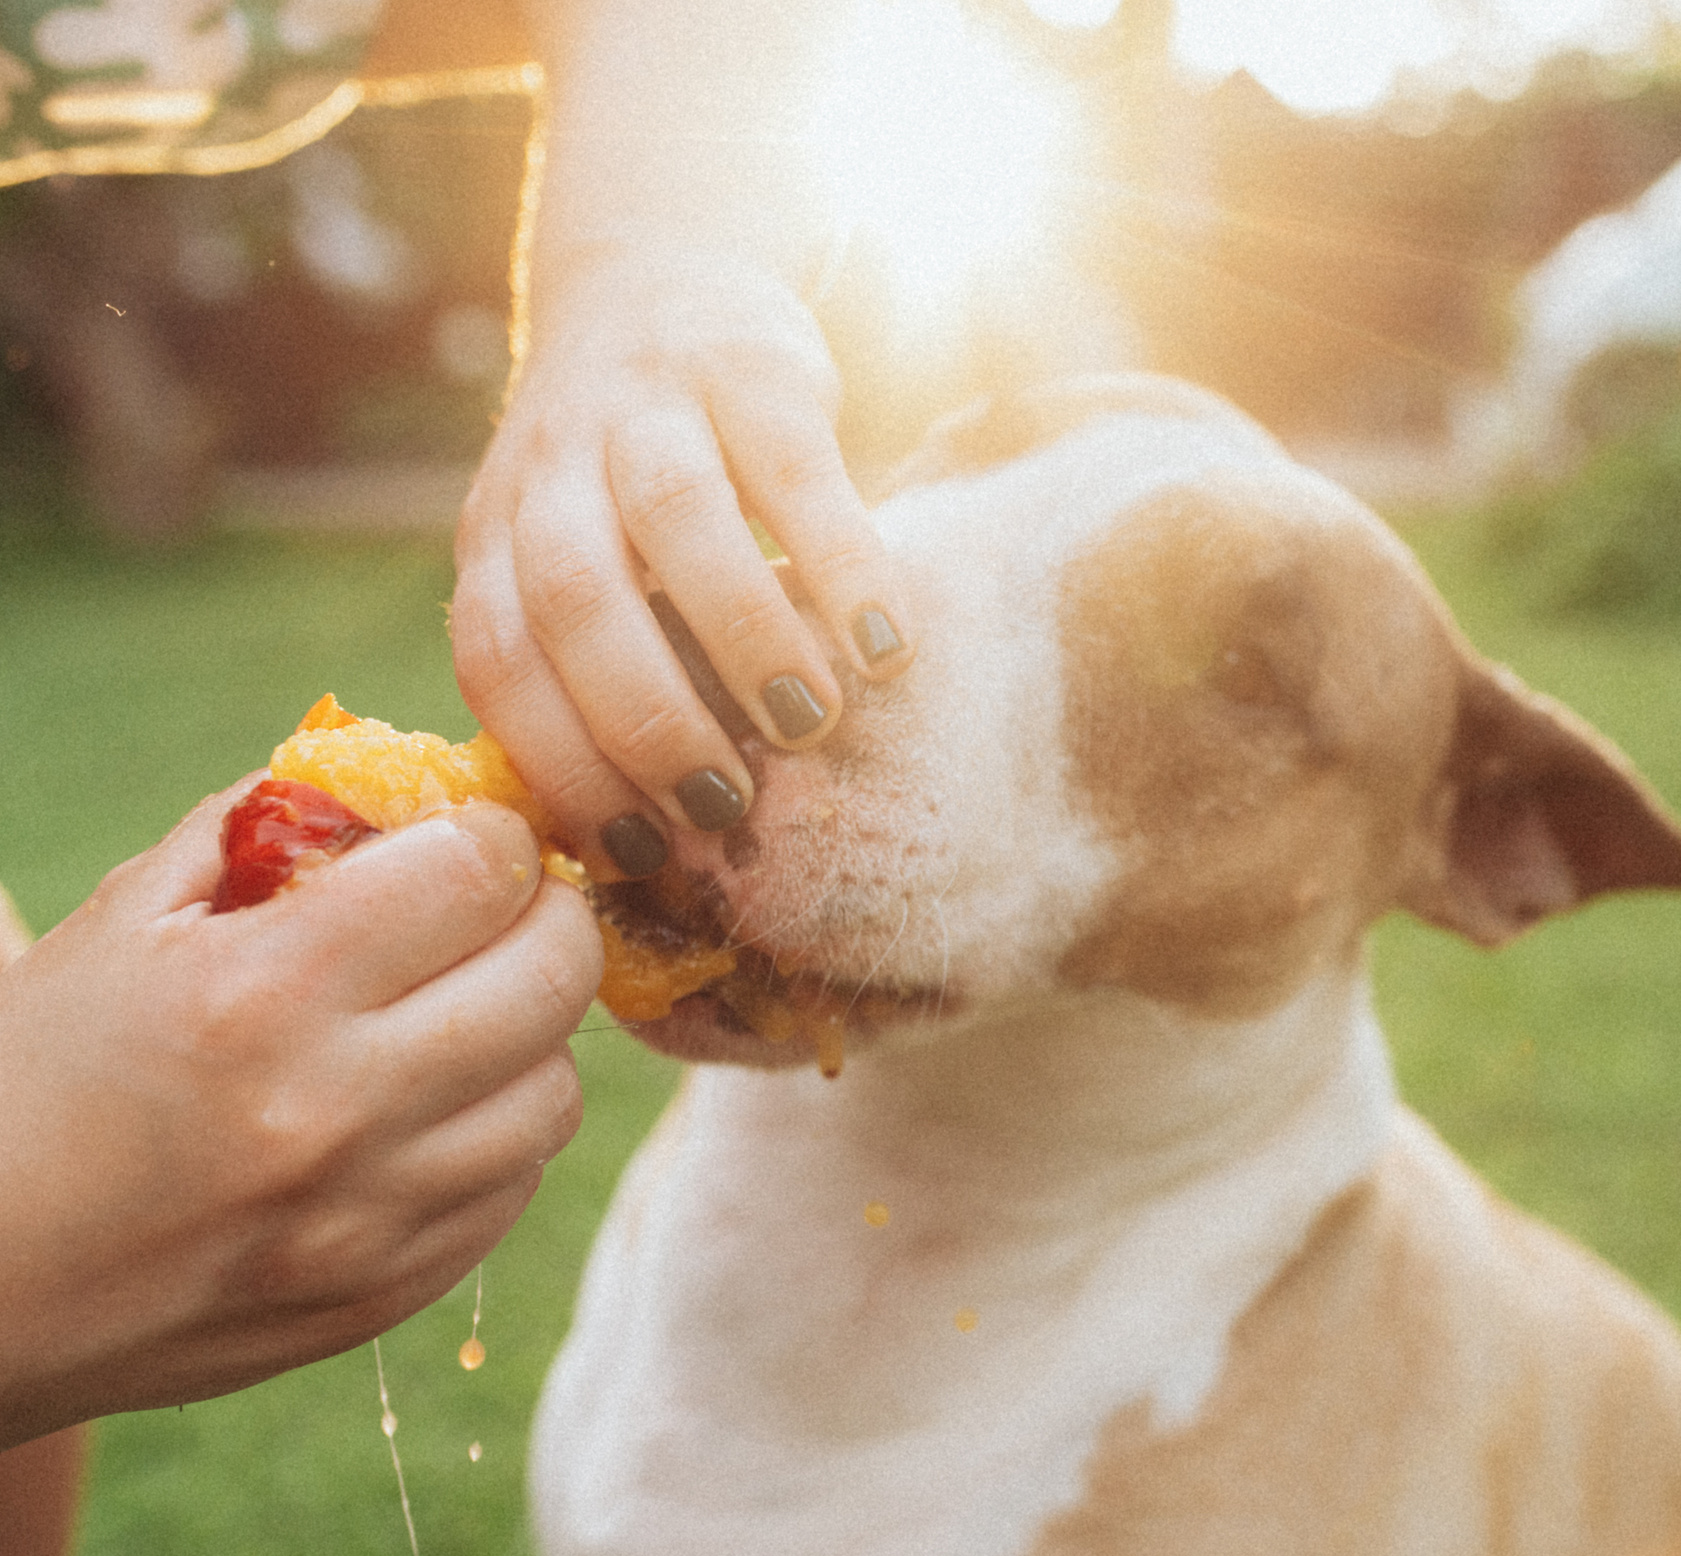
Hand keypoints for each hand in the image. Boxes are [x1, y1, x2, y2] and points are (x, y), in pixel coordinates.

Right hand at [0, 782, 602, 1449]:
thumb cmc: (30, 1077)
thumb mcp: (126, 921)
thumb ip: (266, 829)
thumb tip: (404, 783)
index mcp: (261, 993)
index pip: (479, 872)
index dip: (494, 835)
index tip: (472, 838)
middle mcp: (333, 1109)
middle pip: (556, 975)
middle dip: (546, 917)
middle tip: (505, 910)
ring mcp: (368, 1218)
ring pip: (556, 1092)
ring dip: (532, 1035)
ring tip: (465, 1015)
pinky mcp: (382, 1292)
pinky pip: (515, 1188)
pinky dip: (498, 1134)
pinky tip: (431, 1108)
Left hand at [451, 248, 910, 880]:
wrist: (660, 277)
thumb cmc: (627, 481)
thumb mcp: (570, 556)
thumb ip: (584, 668)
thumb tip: (630, 856)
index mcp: (496, 538)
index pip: (500, 659)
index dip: (560, 763)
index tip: (639, 856)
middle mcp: (552, 467)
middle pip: (575, 597)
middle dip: (650, 718)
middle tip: (729, 808)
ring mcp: (646, 405)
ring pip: (676, 519)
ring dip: (744, 635)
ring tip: (812, 727)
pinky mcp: (748, 367)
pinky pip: (792, 466)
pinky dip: (841, 561)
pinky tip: (887, 644)